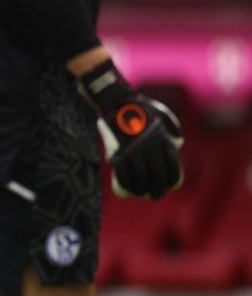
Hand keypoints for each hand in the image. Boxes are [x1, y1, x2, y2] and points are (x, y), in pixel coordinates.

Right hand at [78, 60, 183, 198]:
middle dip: (157, 190)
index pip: (171, 166)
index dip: (172, 180)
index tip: (169, 186)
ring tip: (140, 193)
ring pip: (140, 177)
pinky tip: (125, 189)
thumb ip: (173, 127)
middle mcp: (150, 146)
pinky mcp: (118, 150)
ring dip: (140, 189)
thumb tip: (178, 143)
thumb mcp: (162, 113)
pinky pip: (123, 172)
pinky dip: (125, 183)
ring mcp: (134, 149)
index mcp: (163, 139)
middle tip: (154, 196)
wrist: (116, 99)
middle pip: (157, 175)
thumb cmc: (139, 106)